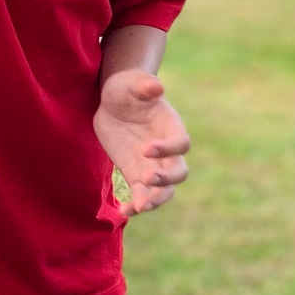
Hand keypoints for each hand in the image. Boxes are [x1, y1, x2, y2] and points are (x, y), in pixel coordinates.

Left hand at [92, 70, 189, 216]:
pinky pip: (141, 195)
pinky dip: (136, 205)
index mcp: (171, 127)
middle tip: (146, 178)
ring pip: (164, 190)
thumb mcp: (131, 82)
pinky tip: (124, 211)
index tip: (145, 148)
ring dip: (154, 199)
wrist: (112, 102)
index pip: (181, 144)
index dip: (168, 149)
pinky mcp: (135, 174)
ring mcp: (152, 164)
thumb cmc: (126, 87)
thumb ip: (143, 85)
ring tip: (138, 206)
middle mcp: (166, 150)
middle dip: (165, 179)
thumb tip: (156, 88)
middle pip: (179, 172)